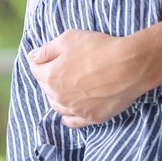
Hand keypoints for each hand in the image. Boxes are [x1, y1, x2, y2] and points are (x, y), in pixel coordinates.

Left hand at [26, 29, 155, 128]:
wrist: (130, 65)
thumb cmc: (99, 48)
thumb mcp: (68, 39)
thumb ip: (46, 50)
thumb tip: (32, 57)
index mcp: (51, 76)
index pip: (36, 70)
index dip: (40, 61)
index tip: (46, 57)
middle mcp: (60, 97)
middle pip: (46, 88)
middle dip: (48, 77)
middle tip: (58, 68)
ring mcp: (76, 110)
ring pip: (57, 106)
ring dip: (56, 96)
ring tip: (62, 88)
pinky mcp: (92, 118)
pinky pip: (73, 122)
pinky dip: (68, 117)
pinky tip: (68, 112)